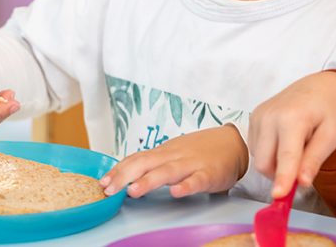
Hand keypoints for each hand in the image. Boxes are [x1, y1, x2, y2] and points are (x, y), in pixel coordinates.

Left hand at [99, 124, 247, 198]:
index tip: (102, 182)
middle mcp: (173, 156)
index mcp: (163, 152)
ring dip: (149, 181)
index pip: (136, 159)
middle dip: (124, 176)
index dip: (118, 170)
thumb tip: (126, 174)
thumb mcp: (173, 153)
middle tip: (108, 189)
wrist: (233, 143)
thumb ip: (153, 163)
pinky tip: (175, 192)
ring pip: (167, 172)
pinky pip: (196, 180)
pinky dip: (186, 186)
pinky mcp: (209, 174)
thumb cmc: (200, 151)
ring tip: (133, 191)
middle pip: (145, 163)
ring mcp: (191, 165)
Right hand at [248, 71, 335, 197]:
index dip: (283, 178)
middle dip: (280, 175)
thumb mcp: (331, 136)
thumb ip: (315, 159)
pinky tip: (284, 141)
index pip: (286, 156)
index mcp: (293, 119)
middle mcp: (270, 116)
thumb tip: (302, 183)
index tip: (278, 196)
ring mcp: (258, 115)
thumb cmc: (328, 112)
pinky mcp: (253, 117)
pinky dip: (269, 153)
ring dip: (275, 164)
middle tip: (302, 169)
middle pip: (265, 163)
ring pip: (259, 158)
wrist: (318, 87)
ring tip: (295, 147)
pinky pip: (256, 149)